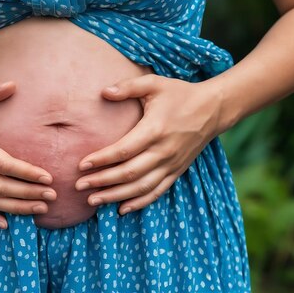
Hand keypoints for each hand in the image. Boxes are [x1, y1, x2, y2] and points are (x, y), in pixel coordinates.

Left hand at [74, 74, 223, 214]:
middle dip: (102, 181)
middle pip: (128, 173)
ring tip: (93, 200)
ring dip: (115, 196)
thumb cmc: (180, 94)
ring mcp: (172, 164)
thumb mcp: (154, 84)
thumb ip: (128, 87)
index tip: (81, 164)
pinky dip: (139, 202)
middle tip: (79, 185)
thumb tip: (104, 92)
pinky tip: (121, 209)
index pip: (123, 150)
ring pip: (141, 187)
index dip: (101, 159)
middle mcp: (163, 151)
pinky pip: (157, 191)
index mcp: (155, 129)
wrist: (214, 109)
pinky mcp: (177, 171)